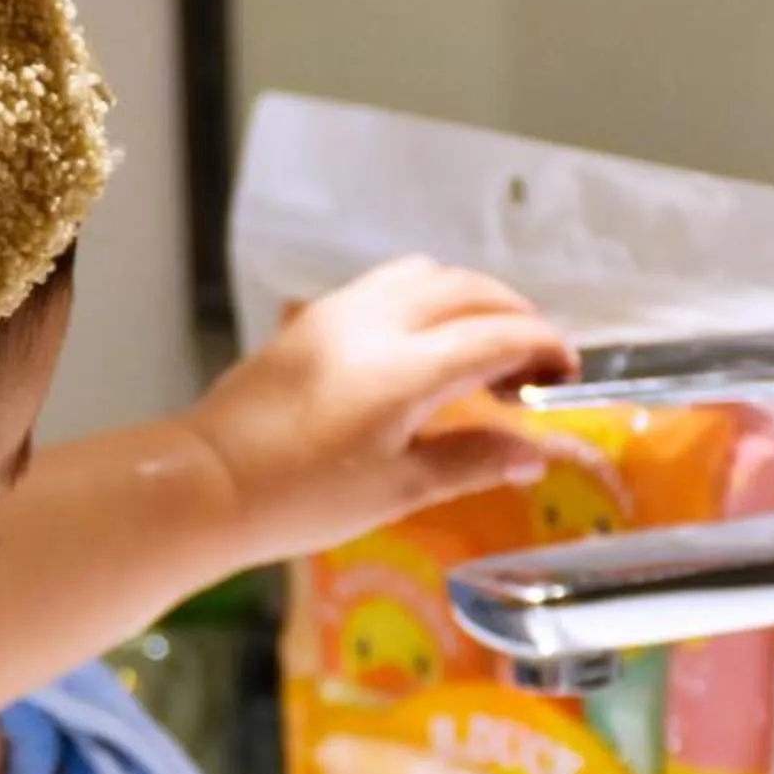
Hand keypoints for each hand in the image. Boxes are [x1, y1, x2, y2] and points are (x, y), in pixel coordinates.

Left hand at [179, 254, 574, 566]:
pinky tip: (426, 345)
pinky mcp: (310, 318)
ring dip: (469, 297)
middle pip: (469, 290)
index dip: (544, 346)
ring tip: (484, 346)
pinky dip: (425, 299)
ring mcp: (337, 312)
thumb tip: (535, 452)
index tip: (566, 372)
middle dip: (515, 315)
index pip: (499, 334)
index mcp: (405, 368)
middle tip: (535, 362)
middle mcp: (375, 322)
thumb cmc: (300, 499)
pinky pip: (385, 285)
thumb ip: (471, 461)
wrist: (207, 484)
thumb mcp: (397, 489)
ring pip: (425, 274)